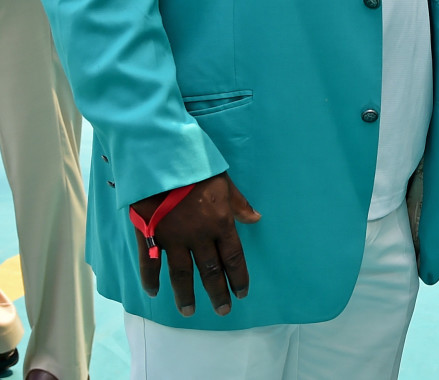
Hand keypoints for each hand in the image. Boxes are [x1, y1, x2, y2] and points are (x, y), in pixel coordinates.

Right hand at [132, 172, 260, 315]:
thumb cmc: (197, 168)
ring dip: (186, 295)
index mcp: (221, 223)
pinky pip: (150, 263)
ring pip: (182, 274)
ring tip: (190, 312)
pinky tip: (154, 293)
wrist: (162, 160)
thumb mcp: (225, 182)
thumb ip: (239, 203)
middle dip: (218, 293)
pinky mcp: (150, 236)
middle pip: (210, 271)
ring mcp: (174, 238)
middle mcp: (200, 236)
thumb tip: (256, 219)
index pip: (234, 257)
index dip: (239, 277)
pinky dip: (150, 279)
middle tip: (223, 310)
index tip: (242, 293)